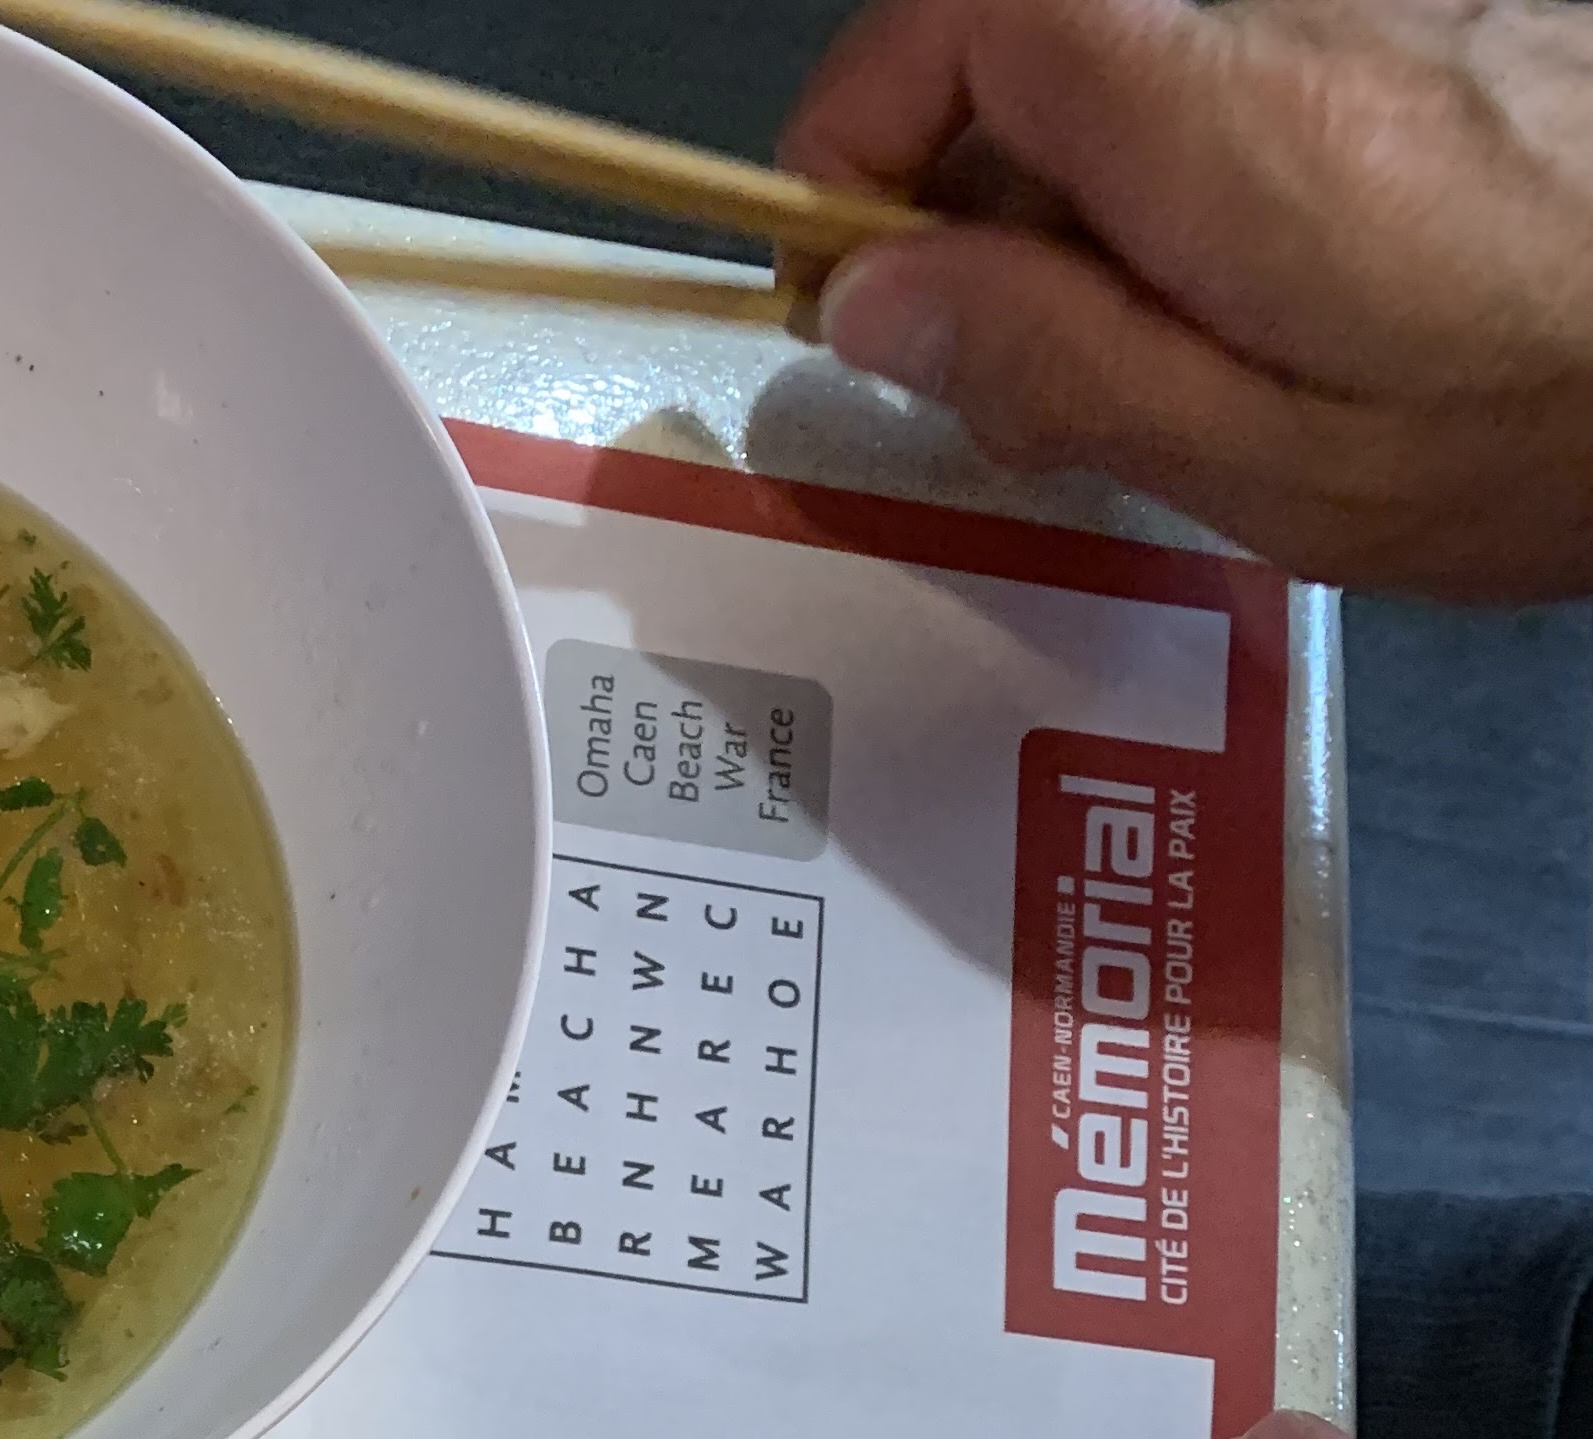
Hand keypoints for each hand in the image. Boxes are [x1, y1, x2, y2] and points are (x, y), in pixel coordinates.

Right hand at [781, 0, 1592, 597]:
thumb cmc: (1557, 420)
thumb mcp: (1271, 464)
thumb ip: (1058, 370)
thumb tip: (879, 303)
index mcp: (1217, 119)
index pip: (963, 15)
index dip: (862, 124)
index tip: (845, 260)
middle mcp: (1287, 25)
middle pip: (1039, 57)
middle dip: (971, 209)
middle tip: (992, 380)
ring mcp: (1368, 20)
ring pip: (1142, 91)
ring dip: (1093, 224)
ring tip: (1153, 383)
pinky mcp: (1432, 46)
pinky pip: (1250, 100)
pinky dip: (1203, 211)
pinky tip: (1267, 334)